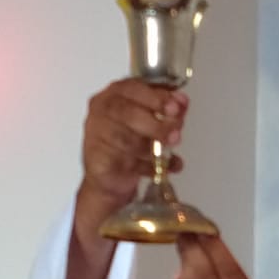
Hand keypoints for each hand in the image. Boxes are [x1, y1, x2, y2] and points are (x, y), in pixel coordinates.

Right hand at [73, 78, 188, 251]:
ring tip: (174, 147)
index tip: (180, 102)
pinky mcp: (98, 165)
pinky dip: (149, 166)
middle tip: (178, 126)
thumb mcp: (148, 127)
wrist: (107, 190)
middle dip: (155, 118)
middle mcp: (98, 115)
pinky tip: (168, 168)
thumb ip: (163, 113)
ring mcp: (95, 139)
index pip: (131, 87)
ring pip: (125, 135)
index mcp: (111, 98)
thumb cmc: (130, 152)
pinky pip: (125, 162)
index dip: (156, 94)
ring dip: (153, 141)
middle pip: (125, 109)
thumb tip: (184, 103)